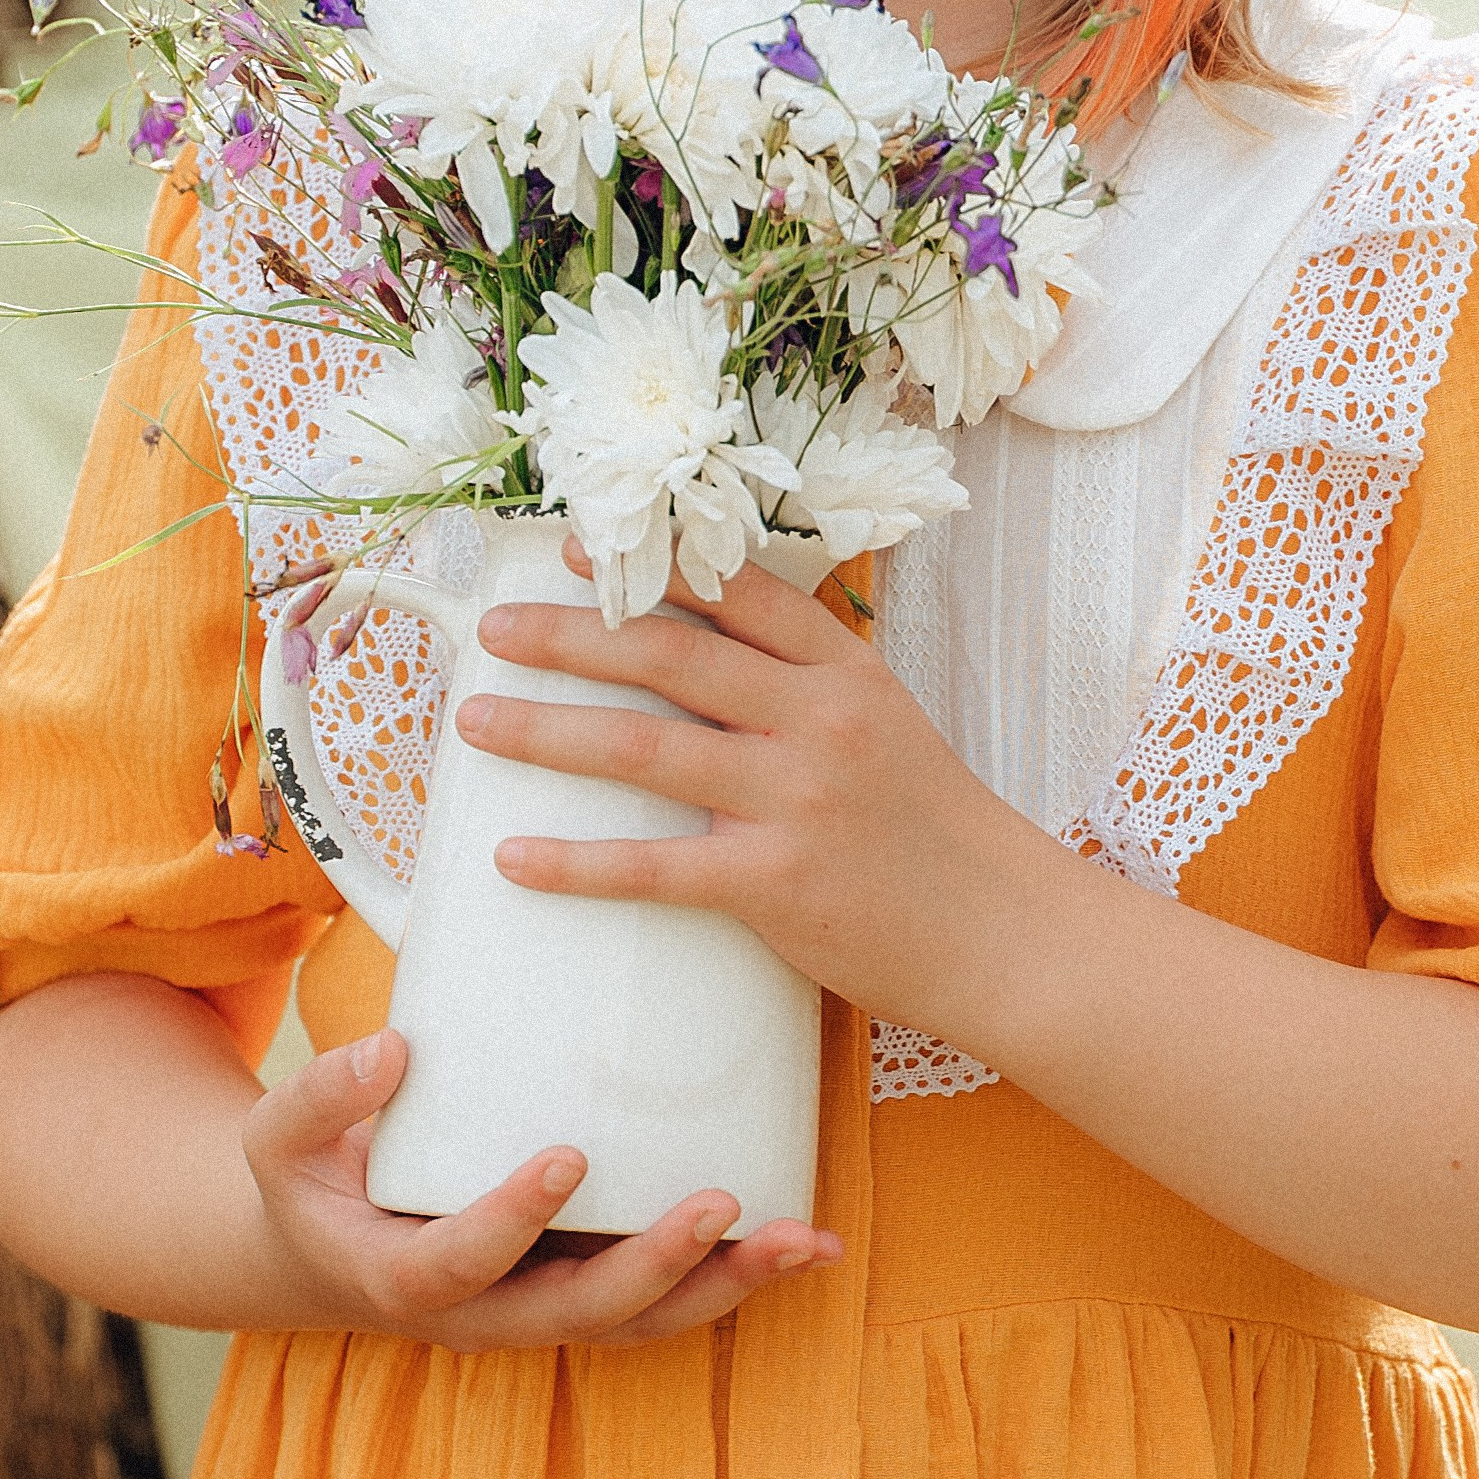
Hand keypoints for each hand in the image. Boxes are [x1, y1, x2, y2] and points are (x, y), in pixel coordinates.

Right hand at [241, 1020, 841, 1348]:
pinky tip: (807, 1241)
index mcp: (404, 1279)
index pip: (462, 1263)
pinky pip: (667, 1301)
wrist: (332, 1247)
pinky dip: (738, 1278)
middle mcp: (485, 1316)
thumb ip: (323, 1094)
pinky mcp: (587, 1290)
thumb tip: (391, 1048)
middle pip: (580, 1313)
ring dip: (725, 1285)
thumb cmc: (312, 1179)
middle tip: (719, 1203)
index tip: (566, 1157)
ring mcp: (543, 1311)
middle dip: (655, 1265)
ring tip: (800, 1239)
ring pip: (643, 1322)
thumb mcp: (278, 1139)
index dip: (513, 1221)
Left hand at [462, 545, 1056, 1043]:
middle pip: (669, 657)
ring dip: (546, 731)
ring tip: (475, 724)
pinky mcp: (776, 884)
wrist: (1003, 930)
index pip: (735, 593)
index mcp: (844, 670)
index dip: (646, 566)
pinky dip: (576, 863)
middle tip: (494, 630)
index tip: (573, 548)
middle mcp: (817, 721)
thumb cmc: (933, 828)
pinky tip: (515, 858)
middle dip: (568, 637)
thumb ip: (802, 682)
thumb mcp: (884, 721)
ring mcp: (796, 801)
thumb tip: (698, 645)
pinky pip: (653, 867)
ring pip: (645, 749)